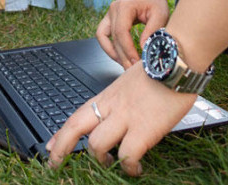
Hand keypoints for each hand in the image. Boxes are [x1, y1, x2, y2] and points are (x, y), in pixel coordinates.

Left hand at [47, 63, 196, 175]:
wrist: (177, 60)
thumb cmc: (161, 69)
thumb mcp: (132, 82)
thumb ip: (122, 99)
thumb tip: (119, 114)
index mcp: (108, 96)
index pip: (77, 115)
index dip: (61, 133)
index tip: (51, 146)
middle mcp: (112, 106)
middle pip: (75, 128)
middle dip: (61, 148)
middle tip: (55, 165)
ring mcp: (126, 117)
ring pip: (96, 145)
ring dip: (100, 160)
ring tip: (110, 163)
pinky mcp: (144, 129)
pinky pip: (127, 156)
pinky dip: (129, 167)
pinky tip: (135, 169)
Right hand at [95, 0, 168, 67]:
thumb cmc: (156, 3)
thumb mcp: (160, 15)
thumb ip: (152, 31)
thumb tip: (143, 48)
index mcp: (124, 6)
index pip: (121, 31)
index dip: (128, 49)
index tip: (136, 61)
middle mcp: (113, 10)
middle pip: (113, 37)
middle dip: (122, 55)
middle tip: (132, 69)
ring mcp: (108, 15)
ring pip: (103, 38)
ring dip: (113, 53)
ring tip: (125, 65)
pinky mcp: (108, 21)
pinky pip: (103, 36)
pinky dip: (109, 48)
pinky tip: (120, 57)